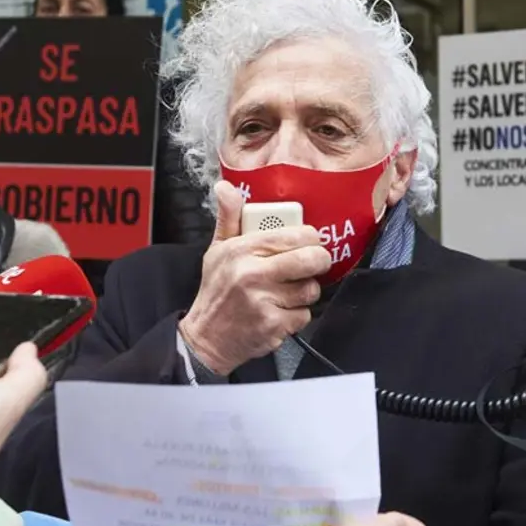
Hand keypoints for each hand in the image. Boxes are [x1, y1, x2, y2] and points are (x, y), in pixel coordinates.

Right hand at [178, 180, 331, 374]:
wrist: (206, 338)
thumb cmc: (216, 291)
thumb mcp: (217, 251)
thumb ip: (229, 218)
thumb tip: (225, 188)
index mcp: (241, 250)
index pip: (293, 234)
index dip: (310, 238)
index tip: (309, 242)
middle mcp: (252, 274)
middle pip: (311, 259)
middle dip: (320, 260)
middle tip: (315, 262)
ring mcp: (263, 301)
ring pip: (310, 289)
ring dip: (305, 291)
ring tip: (287, 291)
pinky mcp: (273, 326)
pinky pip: (304, 315)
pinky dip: (296, 315)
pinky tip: (279, 312)